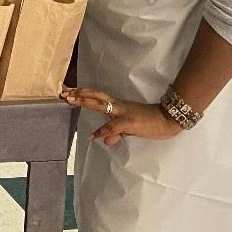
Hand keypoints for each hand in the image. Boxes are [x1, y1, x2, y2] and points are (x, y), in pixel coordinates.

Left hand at [62, 87, 182, 145]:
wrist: (168, 120)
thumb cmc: (149, 122)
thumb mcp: (129, 128)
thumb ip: (116, 133)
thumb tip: (105, 140)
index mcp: (117, 105)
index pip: (97, 96)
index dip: (82, 93)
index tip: (68, 91)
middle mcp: (118, 105)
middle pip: (95, 96)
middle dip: (78, 93)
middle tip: (63, 92)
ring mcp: (123, 112)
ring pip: (101, 104)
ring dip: (85, 102)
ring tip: (71, 100)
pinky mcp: (130, 122)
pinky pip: (113, 127)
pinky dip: (103, 131)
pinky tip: (94, 136)